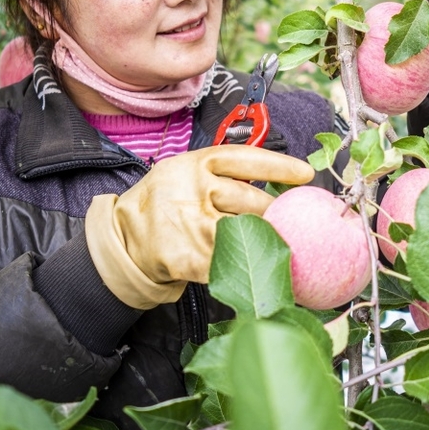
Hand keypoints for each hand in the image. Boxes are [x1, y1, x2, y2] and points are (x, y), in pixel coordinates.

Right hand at [84, 145, 314, 308]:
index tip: (304, 174)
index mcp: (194, 164)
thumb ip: (223, 179)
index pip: (244, 159)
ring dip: (264, 242)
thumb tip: (276, 189)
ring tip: (277, 246)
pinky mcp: (187, 257)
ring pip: (244, 232)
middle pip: (250, 200)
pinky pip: (228, 263)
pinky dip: (245, 268)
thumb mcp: (185, 176)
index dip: (278, 166)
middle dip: (275, 214)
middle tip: (293, 222)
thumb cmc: (164, 206)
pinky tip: (256, 270)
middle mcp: (193, 189)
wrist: (123, 241)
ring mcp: (190, 224)